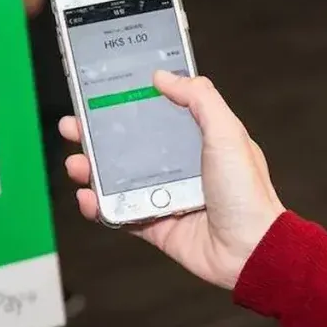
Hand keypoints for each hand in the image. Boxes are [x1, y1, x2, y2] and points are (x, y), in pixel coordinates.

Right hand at [60, 71, 285, 289]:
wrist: (250, 250)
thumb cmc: (247, 193)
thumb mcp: (227, 133)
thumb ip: (199, 99)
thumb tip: (165, 76)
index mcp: (200, 140)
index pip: (159, 112)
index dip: (130, 102)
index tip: (104, 92)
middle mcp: (182, 165)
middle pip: (130, 144)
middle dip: (98, 134)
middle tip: (75, 124)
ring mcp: (167, 196)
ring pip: (119, 178)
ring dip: (93, 169)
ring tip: (76, 162)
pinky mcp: (157, 225)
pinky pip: (121, 213)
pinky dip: (100, 207)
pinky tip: (88, 197)